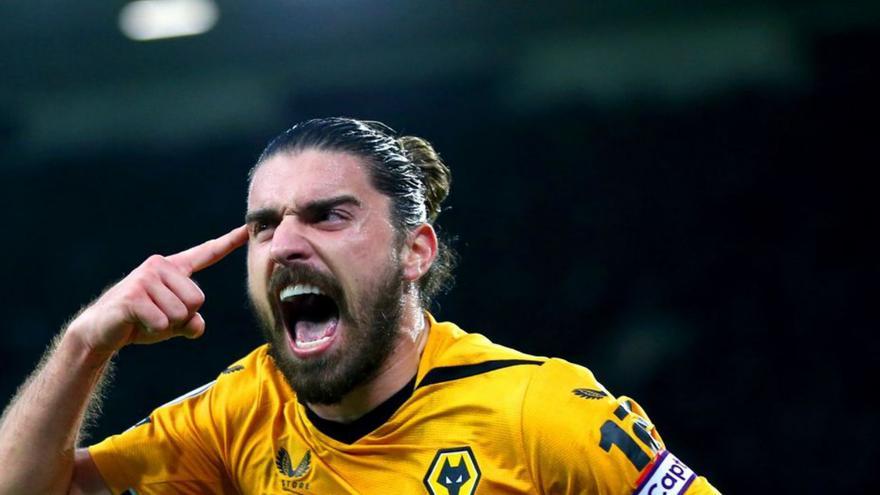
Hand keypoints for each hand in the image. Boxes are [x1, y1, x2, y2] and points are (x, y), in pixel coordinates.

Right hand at [66, 225, 247, 355]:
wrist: (102, 330)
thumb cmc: (142, 322)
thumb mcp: (175, 323)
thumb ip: (193, 321)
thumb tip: (197, 326)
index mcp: (174, 268)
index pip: (206, 253)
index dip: (228, 242)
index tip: (247, 230)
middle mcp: (160, 266)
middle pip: (198, 299)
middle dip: (182, 317)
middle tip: (157, 315)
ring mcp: (145, 278)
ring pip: (181, 313)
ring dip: (166, 325)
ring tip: (146, 318)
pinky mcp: (133, 295)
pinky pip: (163, 322)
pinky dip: (153, 329)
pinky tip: (137, 322)